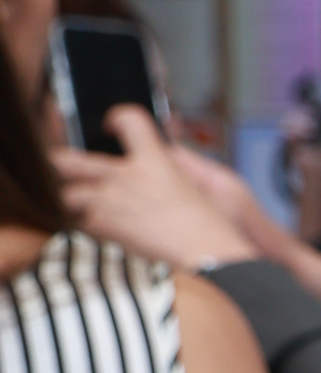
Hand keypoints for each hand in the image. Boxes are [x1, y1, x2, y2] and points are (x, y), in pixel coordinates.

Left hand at [55, 105, 275, 272]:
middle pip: (71, 158)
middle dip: (61, 160)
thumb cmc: (208, 223)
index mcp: (153, 159)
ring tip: (82, 201)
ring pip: (69, 194)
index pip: (127, 119)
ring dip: (73, 198)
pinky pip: (81, 222)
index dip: (116, 117)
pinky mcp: (105, 229)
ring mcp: (110, 203)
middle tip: (63, 161)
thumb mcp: (198, 182)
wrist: (206, 255)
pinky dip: (87, 224)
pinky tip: (100, 225)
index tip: (112, 124)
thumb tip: (162, 153)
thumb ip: (172, 162)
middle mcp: (125, 177)